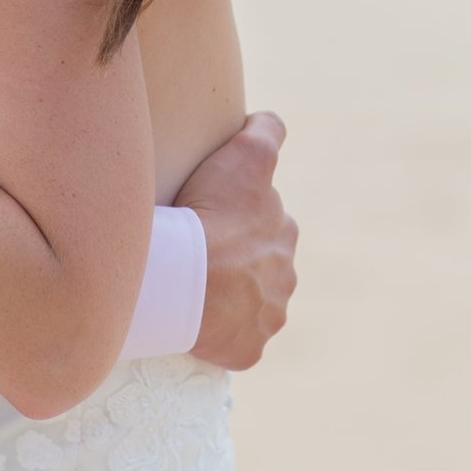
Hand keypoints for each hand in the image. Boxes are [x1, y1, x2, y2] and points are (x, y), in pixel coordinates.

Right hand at [176, 111, 296, 369]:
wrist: (184, 281)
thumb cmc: (211, 214)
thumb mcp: (245, 156)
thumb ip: (266, 131)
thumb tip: (268, 121)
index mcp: (284, 234)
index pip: (265, 222)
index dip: (239, 217)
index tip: (212, 218)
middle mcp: (286, 278)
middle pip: (261, 265)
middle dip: (239, 260)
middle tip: (200, 253)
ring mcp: (267, 318)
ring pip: (250, 305)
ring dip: (230, 298)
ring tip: (194, 289)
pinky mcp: (248, 350)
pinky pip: (235, 342)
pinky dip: (220, 335)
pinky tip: (197, 322)